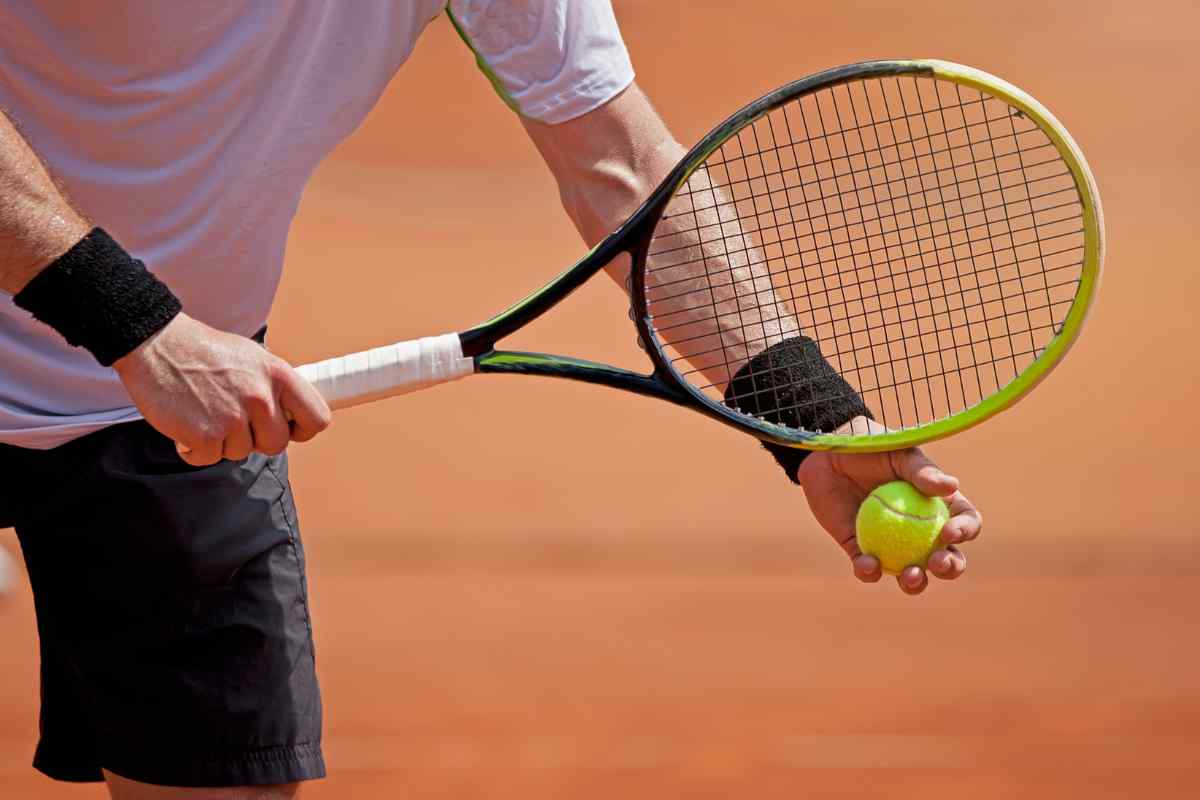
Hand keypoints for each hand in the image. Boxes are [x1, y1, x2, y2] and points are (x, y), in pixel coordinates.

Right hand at [113, 313, 330, 465]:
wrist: (155, 344)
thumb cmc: (205, 352)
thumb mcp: (253, 357)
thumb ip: (275, 386)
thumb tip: (295, 413)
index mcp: (278, 374)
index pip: (317, 417)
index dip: (303, 429)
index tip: (289, 428)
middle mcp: (260, 396)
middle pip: (278, 443)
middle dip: (256, 438)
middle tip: (234, 420)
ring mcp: (232, 417)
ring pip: (242, 452)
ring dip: (223, 441)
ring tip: (205, 412)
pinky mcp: (205, 435)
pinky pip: (210, 459)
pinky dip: (196, 449)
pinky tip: (187, 424)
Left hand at [796, 416, 982, 594]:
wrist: (826, 454)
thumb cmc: (871, 447)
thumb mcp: (898, 454)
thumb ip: (921, 471)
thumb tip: (951, 487)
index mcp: (938, 505)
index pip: (964, 521)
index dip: (965, 531)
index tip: (948, 532)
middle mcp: (920, 529)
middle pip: (946, 557)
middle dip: (950, 567)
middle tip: (936, 562)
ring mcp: (892, 543)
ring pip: (912, 573)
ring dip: (916, 582)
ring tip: (910, 576)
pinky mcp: (861, 550)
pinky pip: (869, 569)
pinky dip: (869, 571)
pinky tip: (867, 563)